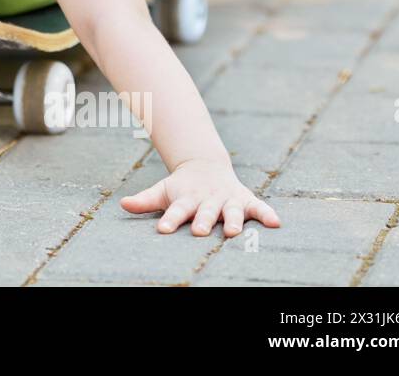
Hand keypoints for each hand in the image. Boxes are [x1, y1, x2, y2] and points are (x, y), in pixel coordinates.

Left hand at [120, 157, 280, 235]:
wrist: (205, 166)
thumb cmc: (182, 187)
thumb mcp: (163, 191)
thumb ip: (145, 200)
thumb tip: (122, 204)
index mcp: (187, 199)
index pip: (176, 210)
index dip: (170, 219)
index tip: (162, 229)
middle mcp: (208, 200)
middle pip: (204, 212)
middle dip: (202, 221)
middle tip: (198, 232)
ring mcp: (227, 199)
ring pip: (230, 211)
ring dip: (232, 220)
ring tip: (232, 232)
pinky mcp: (245, 199)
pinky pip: (258, 207)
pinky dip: (267, 214)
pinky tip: (276, 223)